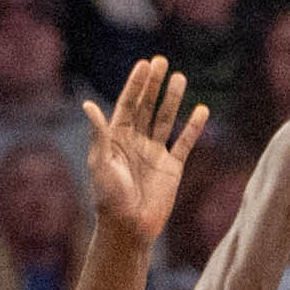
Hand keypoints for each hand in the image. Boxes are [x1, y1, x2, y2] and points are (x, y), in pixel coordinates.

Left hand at [80, 57, 208, 239]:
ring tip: (180, 77)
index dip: (135, 85)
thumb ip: (99, 134)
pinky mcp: (172, 167)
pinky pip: (185, 143)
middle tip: (162, 61)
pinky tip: (201, 110)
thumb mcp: (100, 164)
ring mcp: (155, 153)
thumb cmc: (109, 198)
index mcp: (117, 139)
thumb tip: (88, 105)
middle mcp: (136, 142)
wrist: (128, 228)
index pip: (128, 105)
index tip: (144, 64)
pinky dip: (194, 127)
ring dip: (173, 99)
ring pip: (166, 119)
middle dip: (154, 85)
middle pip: (147, 106)